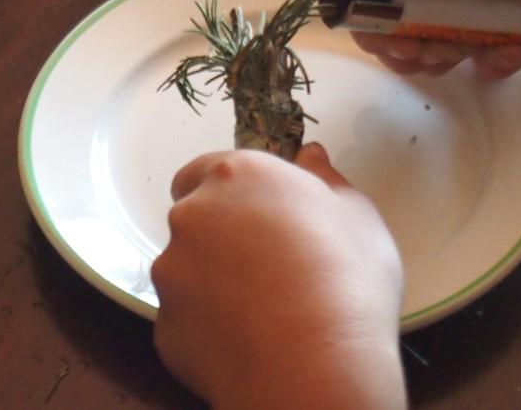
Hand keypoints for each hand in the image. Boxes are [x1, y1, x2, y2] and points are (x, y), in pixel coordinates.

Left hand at [151, 144, 405, 409]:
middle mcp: (191, 215)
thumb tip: (310, 155)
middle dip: (219, 234)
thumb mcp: (357, 214)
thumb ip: (325, 177)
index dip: (231, 192)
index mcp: (236, 175)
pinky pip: (185, 318)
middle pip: (192, 217)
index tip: (261, 215)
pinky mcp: (164, 325)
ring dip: (211, 279)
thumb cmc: (346, 278)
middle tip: (265, 262)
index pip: (206, 169)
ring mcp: (171, 271)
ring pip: (184, 268)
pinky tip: (248, 339)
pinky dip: (208, 324)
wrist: (316, 366)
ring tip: (262, 308)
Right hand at [343, 0, 520, 76]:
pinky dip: (494, 59)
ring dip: (456, 54)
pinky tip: (513, 51)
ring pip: (437, 42)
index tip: (395, 39)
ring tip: (485, 46)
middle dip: (416, 45)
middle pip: (399, 25)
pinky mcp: (498, 16)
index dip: (374, 21)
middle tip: (438, 50)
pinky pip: (479, 50)